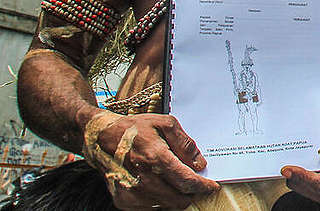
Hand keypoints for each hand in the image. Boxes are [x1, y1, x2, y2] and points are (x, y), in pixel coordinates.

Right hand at [83, 111, 218, 209]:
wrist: (101, 138)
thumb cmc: (135, 129)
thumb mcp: (166, 124)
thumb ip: (185, 144)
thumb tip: (200, 164)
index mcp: (155, 157)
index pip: (186, 181)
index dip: (203, 186)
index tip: (212, 187)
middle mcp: (143, 179)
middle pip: (179, 199)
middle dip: (191, 193)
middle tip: (194, 183)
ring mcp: (131, 193)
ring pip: (167, 206)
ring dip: (175, 196)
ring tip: (173, 180)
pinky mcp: (123, 201)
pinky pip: (151, 208)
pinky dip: (160, 199)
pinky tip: (158, 184)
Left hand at [280, 120, 319, 203]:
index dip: (302, 177)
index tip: (287, 169)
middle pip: (309, 188)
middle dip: (295, 177)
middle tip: (285, 165)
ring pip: (302, 188)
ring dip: (294, 176)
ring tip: (293, 161)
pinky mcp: (316, 188)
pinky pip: (300, 185)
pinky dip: (294, 176)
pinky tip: (295, 165)